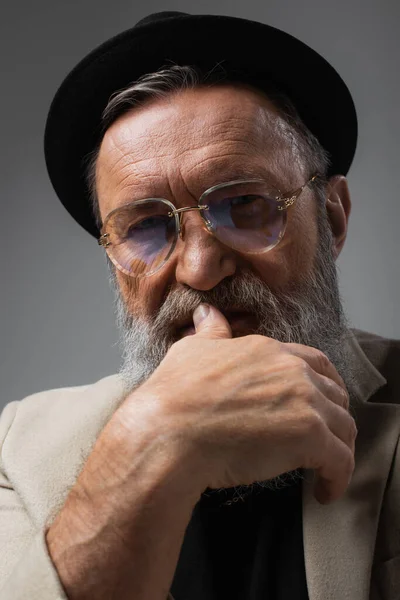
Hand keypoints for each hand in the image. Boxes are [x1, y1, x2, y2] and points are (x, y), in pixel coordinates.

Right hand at [130, 303, 356, 504]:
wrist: (168, 431)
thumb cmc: (174, 394)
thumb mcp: (191, 350)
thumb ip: (210, 332)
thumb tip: (206, 312)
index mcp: (268, 350)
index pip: (315, 363)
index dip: (323, 384)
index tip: (319, 404)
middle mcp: (293, 371)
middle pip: (335, 393)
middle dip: (335, 415)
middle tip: (326, 437)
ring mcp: (305, 402)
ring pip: (344, 427)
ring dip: (339, 448)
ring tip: (325, 469)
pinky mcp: (310, 437)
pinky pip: (341, 461)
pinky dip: (338, 479)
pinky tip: (324, 492)